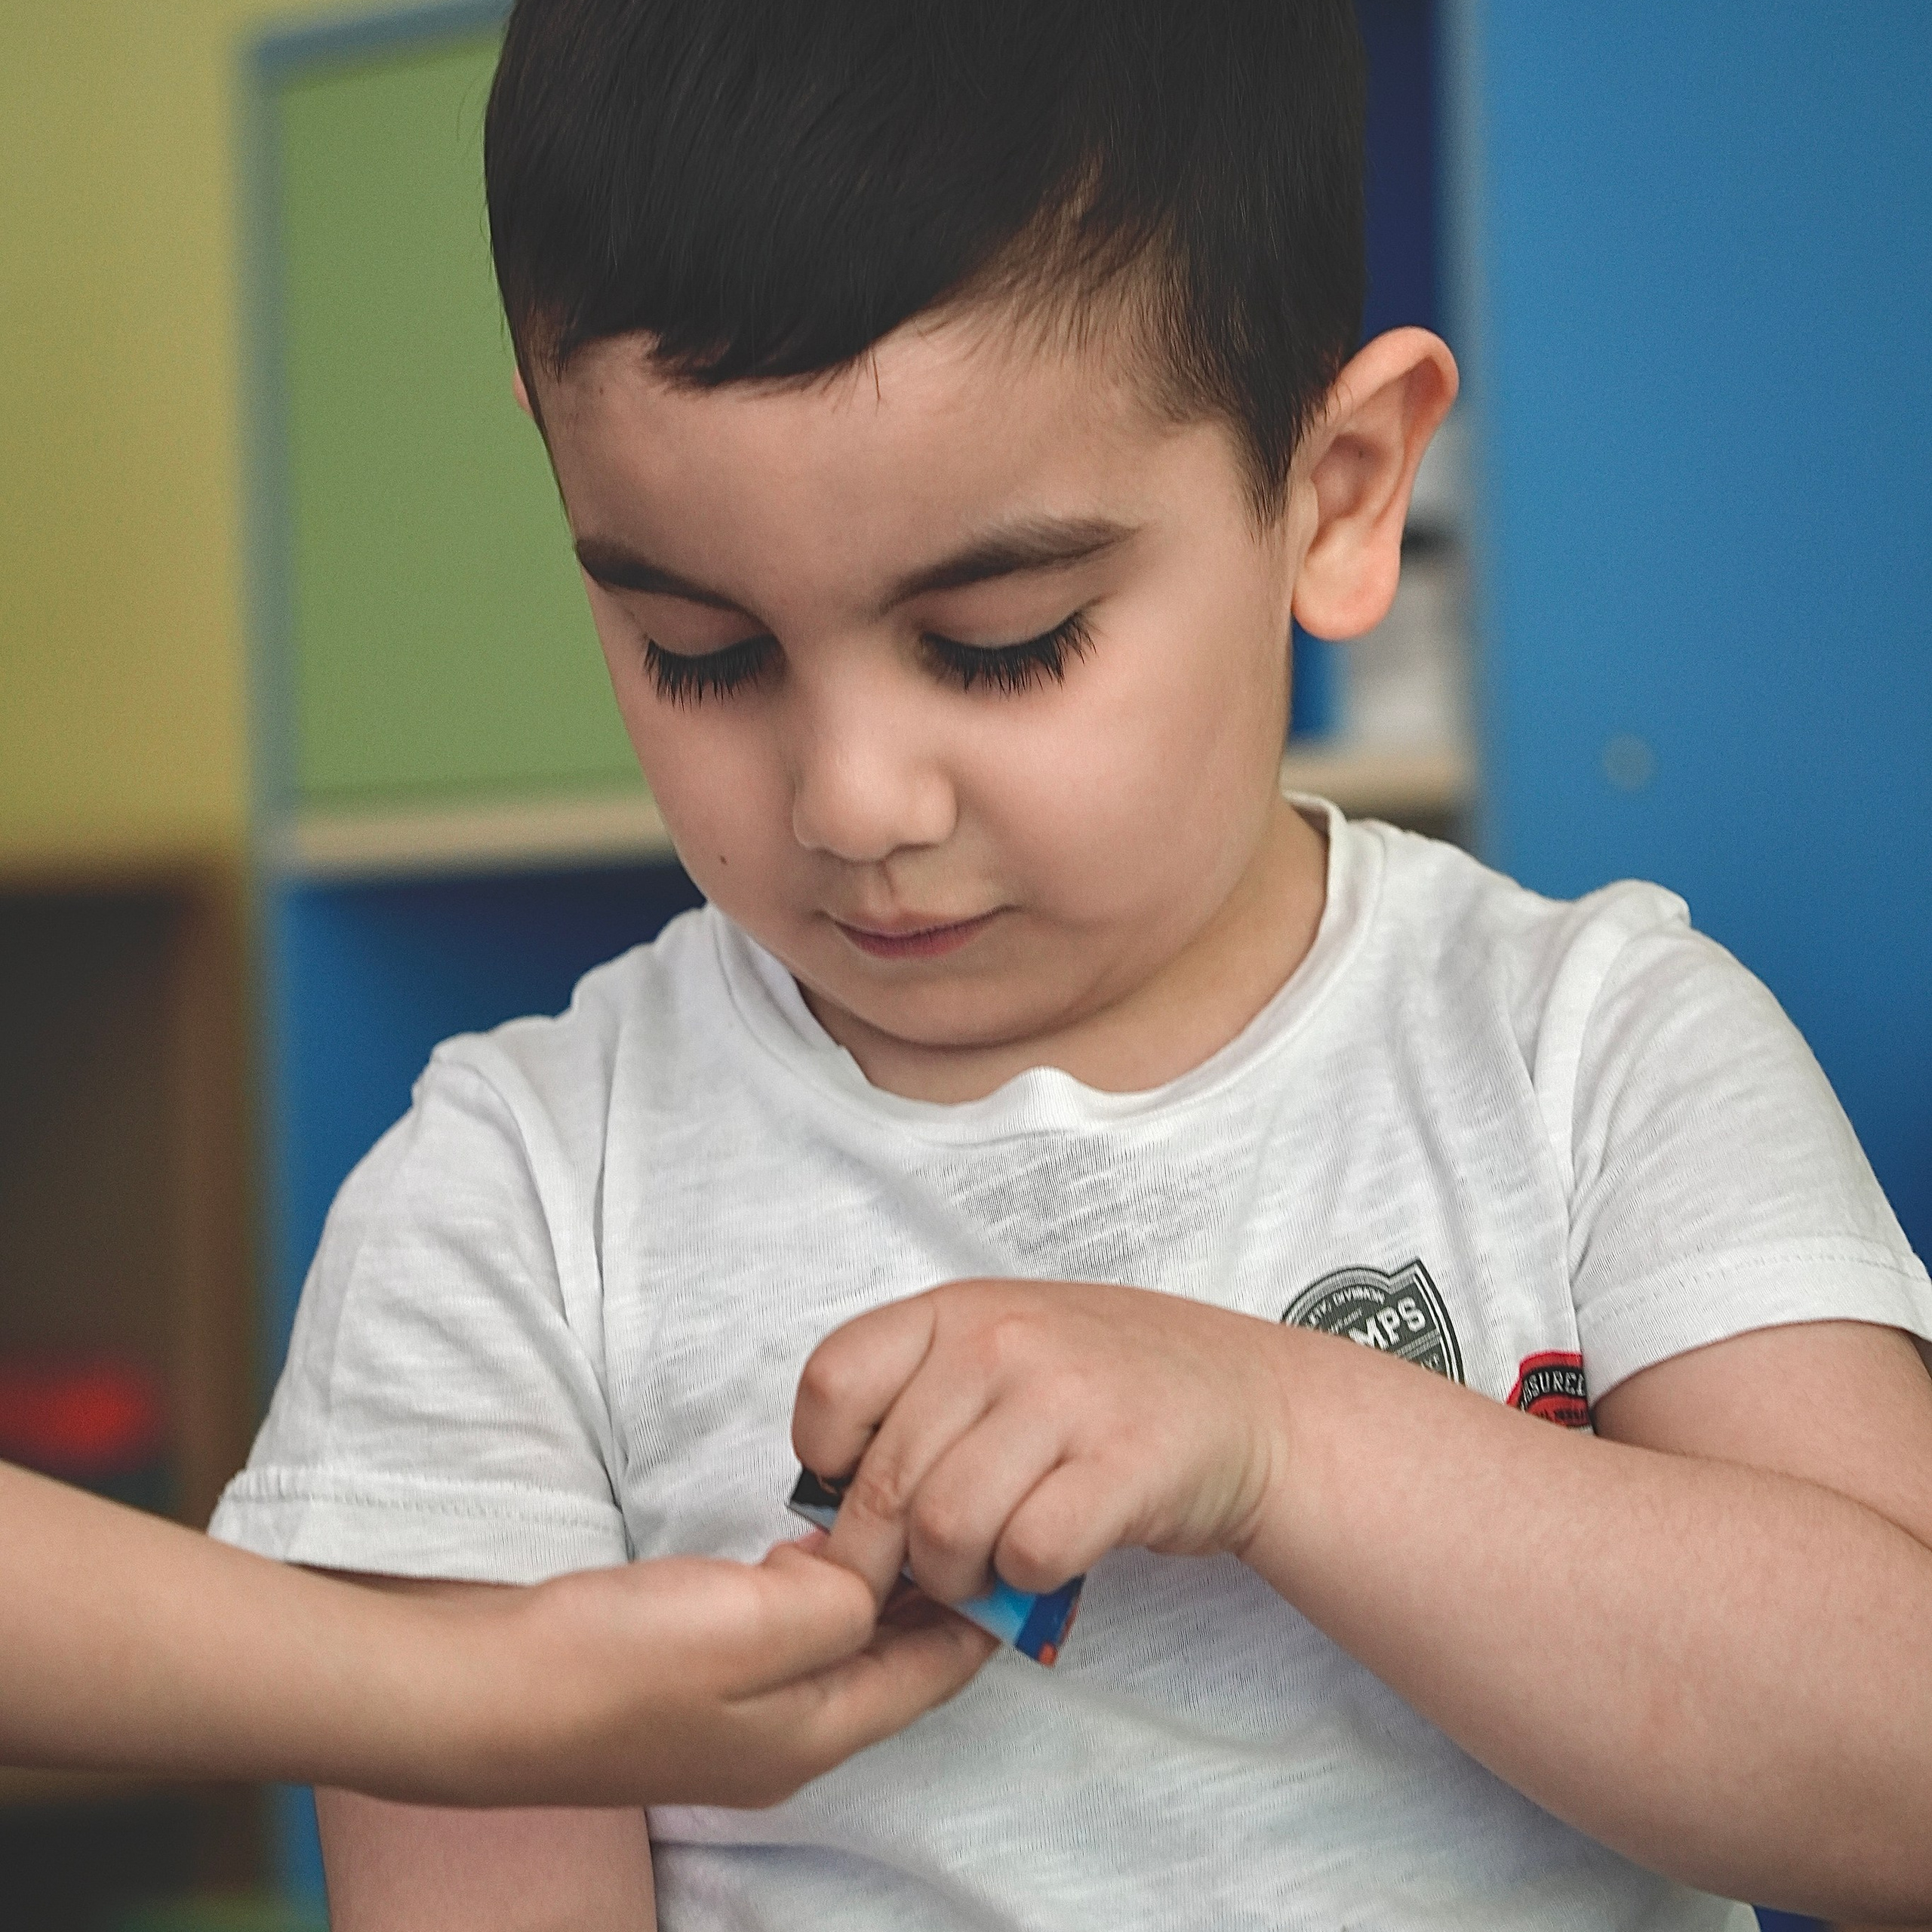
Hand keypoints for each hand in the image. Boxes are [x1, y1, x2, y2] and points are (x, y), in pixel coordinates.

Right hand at [439, 1538, 992, 1807]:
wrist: (478, 1691)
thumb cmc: (614, 1663)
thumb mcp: (755, 1621)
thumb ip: (843, 1599)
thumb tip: (875, 1576)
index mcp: (813, 1735)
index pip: (933, 1672)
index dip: (983, 1612)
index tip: (1021, 1546)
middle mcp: (783, 1737)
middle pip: (889, 1662)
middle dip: (935, 1594)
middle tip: (973, 1511)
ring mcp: (729, 1714)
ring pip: (836, 1643)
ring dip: (873, 1584)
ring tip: (907, 1513)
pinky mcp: (685, 1678)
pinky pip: (780, 1630)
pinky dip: (812, 1584)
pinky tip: (808, 1541)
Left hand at [791, 1278, 1290, 1608]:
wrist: (1244, 1401)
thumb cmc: (1101, 1388)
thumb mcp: (997, 1353)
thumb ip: (915, 1403)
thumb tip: (829, 1511)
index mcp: (956, 1311)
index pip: (831, 1384)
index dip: (828, 1461)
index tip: (859, 1492)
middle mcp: (1003, 1341)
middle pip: (885, 1484)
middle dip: (888, 1560)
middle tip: (919, 1574)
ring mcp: (1066, 1398)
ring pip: (946, 1530)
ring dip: (958, 1579)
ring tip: (987, 1568)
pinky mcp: (1124, 1466)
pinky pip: (1029, 1555)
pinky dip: (1028, 1581)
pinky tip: (1048, 1560)